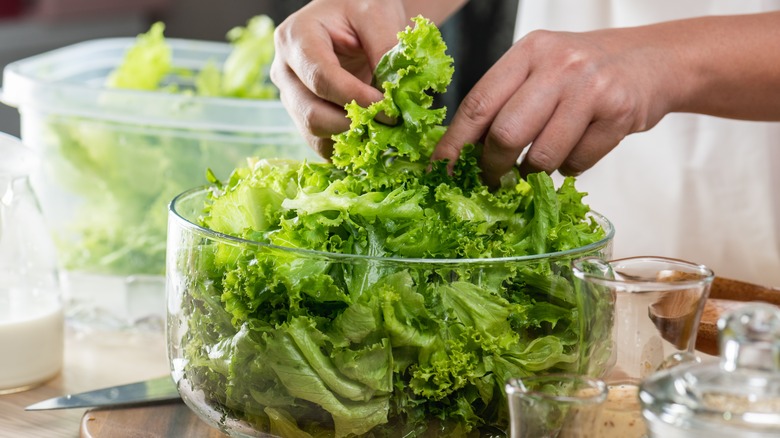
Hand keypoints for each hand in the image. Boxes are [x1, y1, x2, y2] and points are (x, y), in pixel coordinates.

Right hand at [270, 0, 407, 157]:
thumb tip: (393, 94)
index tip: (388, 109)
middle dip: (352, 125)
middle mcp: (285, 70)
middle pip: (311, 113)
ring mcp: (291, 96)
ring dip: (351, 140)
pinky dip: (347, 148)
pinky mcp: (302, 115)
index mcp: (296, 38)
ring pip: (313, 134)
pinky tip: (371, 139)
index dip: (356, 99)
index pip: (321, 78)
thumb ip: (386, 49)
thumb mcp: (378, 14)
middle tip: (389, 126)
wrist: (353, 19)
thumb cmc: (361, 9)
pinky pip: (320, 144)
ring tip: (382, 134)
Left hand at [432, 27, 679, 186]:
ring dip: (534, 173)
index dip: (454, 143)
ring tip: (540, 163)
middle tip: (492, 180)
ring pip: (542, 156)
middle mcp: (558, 65)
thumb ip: (505, 101)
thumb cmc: (583, 72)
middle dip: (492, 167)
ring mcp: (590, 88)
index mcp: (528, 52)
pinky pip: (577, 163)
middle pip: (506, 134)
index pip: (479, 104)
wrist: (651, 61)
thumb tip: (463, 153)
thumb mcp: (540, 69)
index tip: (439, 169)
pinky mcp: (619, 113)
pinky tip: (577, 149)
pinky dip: (569, 169)